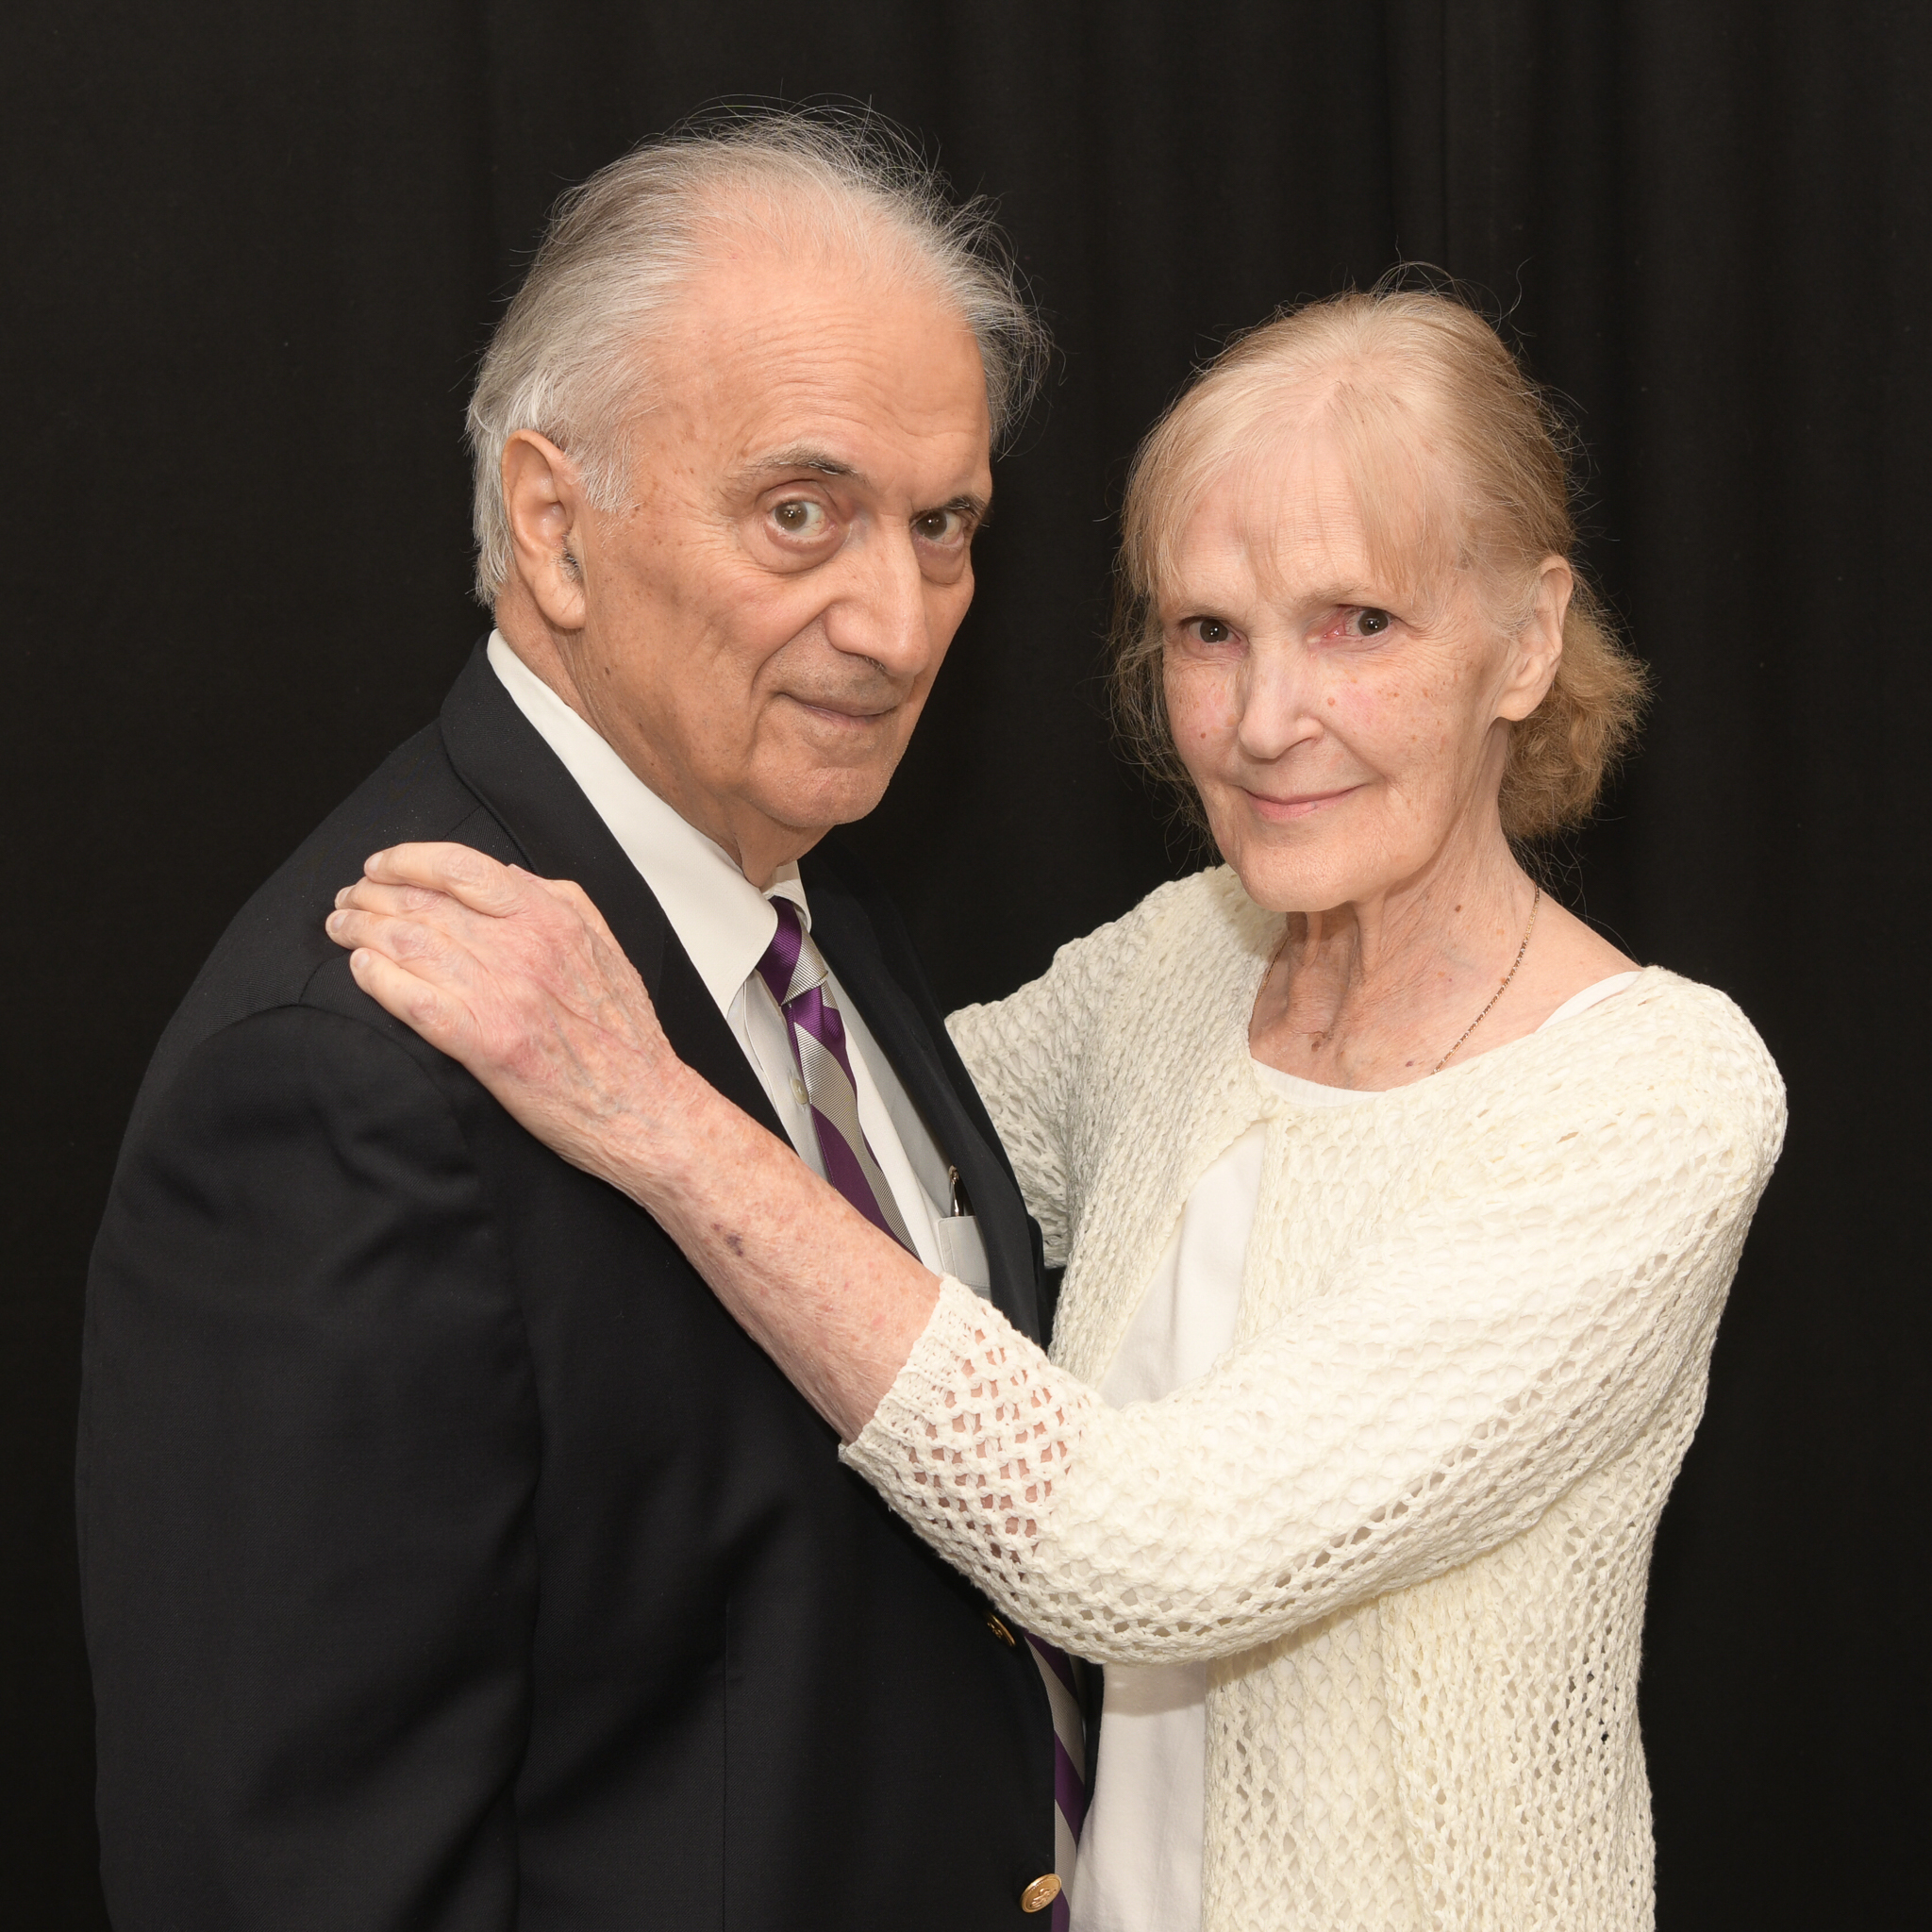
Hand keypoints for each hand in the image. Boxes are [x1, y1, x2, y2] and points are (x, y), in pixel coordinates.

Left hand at [327, 842, 938, 1439]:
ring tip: (341, 931)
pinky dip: (377, 979)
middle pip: (422, 902)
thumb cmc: (625, 1035)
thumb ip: (558, 900)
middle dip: (370, 897)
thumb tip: (507, 875)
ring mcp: (502, 993)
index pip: (459, 865)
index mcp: (551, 915)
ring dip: (362, 931)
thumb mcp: (605, 943)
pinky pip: (412, 999)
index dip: (406, 860)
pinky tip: (360, 972)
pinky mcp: (484, 1043)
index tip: (380, 868)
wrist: (644, 1107)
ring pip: (408, 943)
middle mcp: (524, 946)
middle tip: (346, 903)